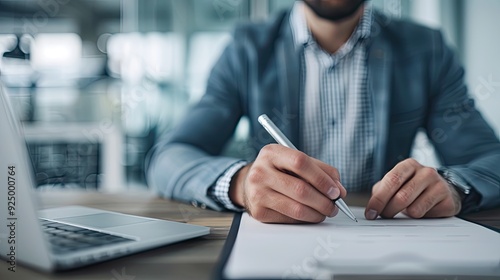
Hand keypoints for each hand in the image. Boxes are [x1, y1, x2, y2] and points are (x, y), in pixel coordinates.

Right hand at [229, 144, 346, 222]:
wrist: (249, 184)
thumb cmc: (278, 171)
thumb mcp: (294, 160)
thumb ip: (319, 170)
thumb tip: (339, 190)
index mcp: (271, 153)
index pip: (301, 162)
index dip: (322, 178)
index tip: (336, 190)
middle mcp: (260, 172)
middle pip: (300, 189)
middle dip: (324, 201)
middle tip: (335, 205)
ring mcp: (257, 193)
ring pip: (297, 208)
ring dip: (318, 213)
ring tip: (326, 211)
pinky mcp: (259, 212)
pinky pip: (290, 219)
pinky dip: (306, 219)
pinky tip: (310, 215)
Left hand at [365, 158, 461, 219]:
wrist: (443, 190)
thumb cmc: (413, 187)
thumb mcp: (396, 184)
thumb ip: (381, 191)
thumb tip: (371, 208)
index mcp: (409, 165)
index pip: (391, 181)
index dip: (378, 199)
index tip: (370, 213)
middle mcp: (425, 172)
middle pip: (401, 197)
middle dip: (388, 210)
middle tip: (384, 216)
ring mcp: (439, 185)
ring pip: (414, 209)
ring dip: (404, 215)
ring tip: (405, 211)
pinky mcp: (448, 200)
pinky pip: (426, 216)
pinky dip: (419, 218)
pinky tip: (421, 211)